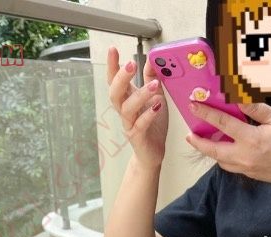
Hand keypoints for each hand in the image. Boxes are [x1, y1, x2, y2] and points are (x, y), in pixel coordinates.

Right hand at [106, 45, 168, 168]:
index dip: (112, 66)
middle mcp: (124, 111)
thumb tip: (152, 60)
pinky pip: (140, 125)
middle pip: (115, 93)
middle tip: (131, 64)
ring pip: (127, 108)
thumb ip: (152, 79)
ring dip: (139, 95)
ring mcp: (129, 124)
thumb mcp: (155, 97)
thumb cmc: (153, 125)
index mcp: (127, 99)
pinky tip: (157, 106)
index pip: (115, 80)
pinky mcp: (137, 137)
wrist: (153, 152)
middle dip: (121, 78)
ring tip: (153, 85)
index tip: (113, 50)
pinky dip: (148, 115)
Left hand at [186, 101, 270, 187]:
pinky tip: (223, 150)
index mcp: (251, 140)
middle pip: (214, 150)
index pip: (223, 123)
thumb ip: (256, 109)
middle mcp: (244, 157)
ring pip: (221, 161)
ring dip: (210, 151)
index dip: (206, 113)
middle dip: (199, 142)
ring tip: (203, 141)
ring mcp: (246, 169)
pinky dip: (223, 157)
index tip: (194, 106)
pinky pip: (231, 166)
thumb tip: (238, 99)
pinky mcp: (250, 175)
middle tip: (188, 135)